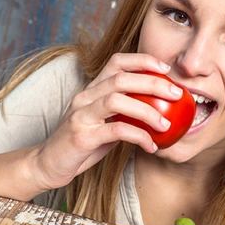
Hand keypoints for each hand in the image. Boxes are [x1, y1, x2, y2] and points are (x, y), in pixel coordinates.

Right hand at [28, 53, 183, 191]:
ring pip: (117, 100)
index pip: (117, 62)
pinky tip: (151, 146)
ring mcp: (81, 115)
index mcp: (92, 90)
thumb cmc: (82, 144)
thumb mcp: (105, 123)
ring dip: (147, 111)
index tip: (166, 70)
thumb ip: (125, 113)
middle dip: (153, 83)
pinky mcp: (81, 136)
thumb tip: (162, 109)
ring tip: (166, 124)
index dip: (143, 60)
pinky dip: (139, 136)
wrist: (47, 164)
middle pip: (121, 78)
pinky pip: (116, 131)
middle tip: (177, 94)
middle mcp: (85, 97)